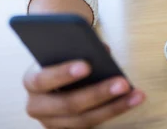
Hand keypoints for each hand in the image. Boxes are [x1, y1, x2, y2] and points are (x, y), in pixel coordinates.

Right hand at [23, 59, 145, 127]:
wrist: (54, 70)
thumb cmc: (60, 55)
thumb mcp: (63, 47)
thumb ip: (80, 46)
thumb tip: (104, 51)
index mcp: (31, 81)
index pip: (44, 79)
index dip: (64, 73)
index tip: (87, 65)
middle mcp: (37, 106)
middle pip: (68, 105)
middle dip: (98, 94)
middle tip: (122, 83)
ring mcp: (52, 123)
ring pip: (84, 121)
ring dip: (113, 107)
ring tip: (135, 94)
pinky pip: (92, 125)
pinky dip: (113, 111)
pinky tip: (131, 100)